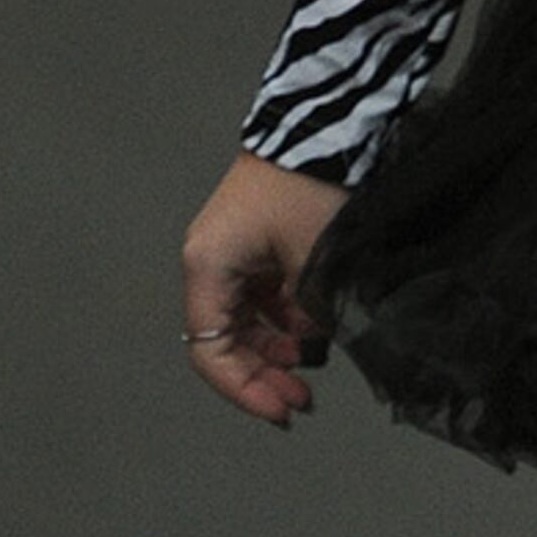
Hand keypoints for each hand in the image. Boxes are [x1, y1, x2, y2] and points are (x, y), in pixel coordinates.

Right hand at [180, 151, 343, 426]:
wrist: (328, 126)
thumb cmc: (311, 184)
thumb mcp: (314, 263)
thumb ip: (308, 315)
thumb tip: (312, 346)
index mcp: (208, 265)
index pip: (212, 350)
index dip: (245, 389)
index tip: (282, 410)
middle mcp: (212, 260)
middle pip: (226, 339)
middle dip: (263, 374)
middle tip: (300, 400)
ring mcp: (235, 251)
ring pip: (246, 320)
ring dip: (277, 348)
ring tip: (310, 368)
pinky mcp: (258, 242)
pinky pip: (264, 296)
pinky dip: (286, 319)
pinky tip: (313, 332)